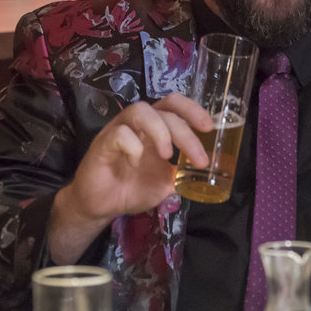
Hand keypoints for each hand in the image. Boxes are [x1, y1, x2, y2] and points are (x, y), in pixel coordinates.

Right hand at [48, 94, 212, 262]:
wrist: (101, 205)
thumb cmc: (133, 188)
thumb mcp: (165, 183)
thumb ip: (183, 175)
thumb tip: (205, 175)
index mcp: (156, 128)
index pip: (175, 105)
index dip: (193, 110)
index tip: (209, 128)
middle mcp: (139, 124)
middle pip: (165, 110)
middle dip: (185, 133)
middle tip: (199, 157)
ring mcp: (119, 130)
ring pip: (141, 110)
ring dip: (160, 131)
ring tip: (167, 155)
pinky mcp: (103, 143)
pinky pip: (119, 133)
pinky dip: (133, 146)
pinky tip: (136, 163)